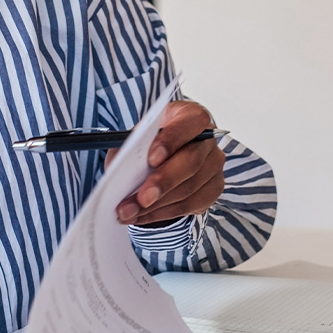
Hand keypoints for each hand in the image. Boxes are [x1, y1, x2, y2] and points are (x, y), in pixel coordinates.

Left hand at [115, 100, 225, 226]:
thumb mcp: (139, 134)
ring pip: (189, 189)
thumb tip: (117, 168)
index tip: (151, 158)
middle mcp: (208, 141)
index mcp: (191, 117)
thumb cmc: (152, 141)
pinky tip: (142, 216)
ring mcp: (214, 166)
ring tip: (128, 211)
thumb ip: (130, 146)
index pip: (189, 124)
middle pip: (192, 162)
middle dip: (163, 182)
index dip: (171, 141)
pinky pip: (189, 206)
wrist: (166, 155)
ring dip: (157, 205)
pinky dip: (162, 213)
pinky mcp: (212, 189)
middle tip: (141, 198)